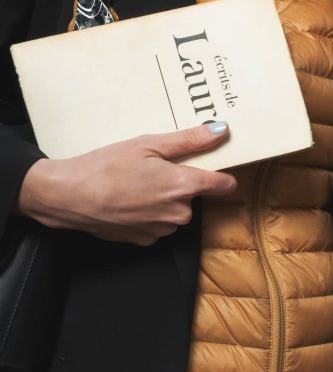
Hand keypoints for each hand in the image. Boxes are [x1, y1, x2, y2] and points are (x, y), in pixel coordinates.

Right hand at [17, 124, 236, 244]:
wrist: (70, 196)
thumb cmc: (106, 167)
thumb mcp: (148, 144)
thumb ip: (190, 140)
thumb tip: (222, 131)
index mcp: (184, 186)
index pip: (223, 185)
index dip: (222, 175)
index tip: (216, 168)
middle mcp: (179, 213)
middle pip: (194, 196)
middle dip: (180, 184)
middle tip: (154, 169)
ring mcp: (162, 230)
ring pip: (174, 211)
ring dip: (163, 200)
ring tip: (136, 185)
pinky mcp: (145, 240)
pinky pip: (157, 224)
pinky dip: (148, 214)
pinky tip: (128, 201)